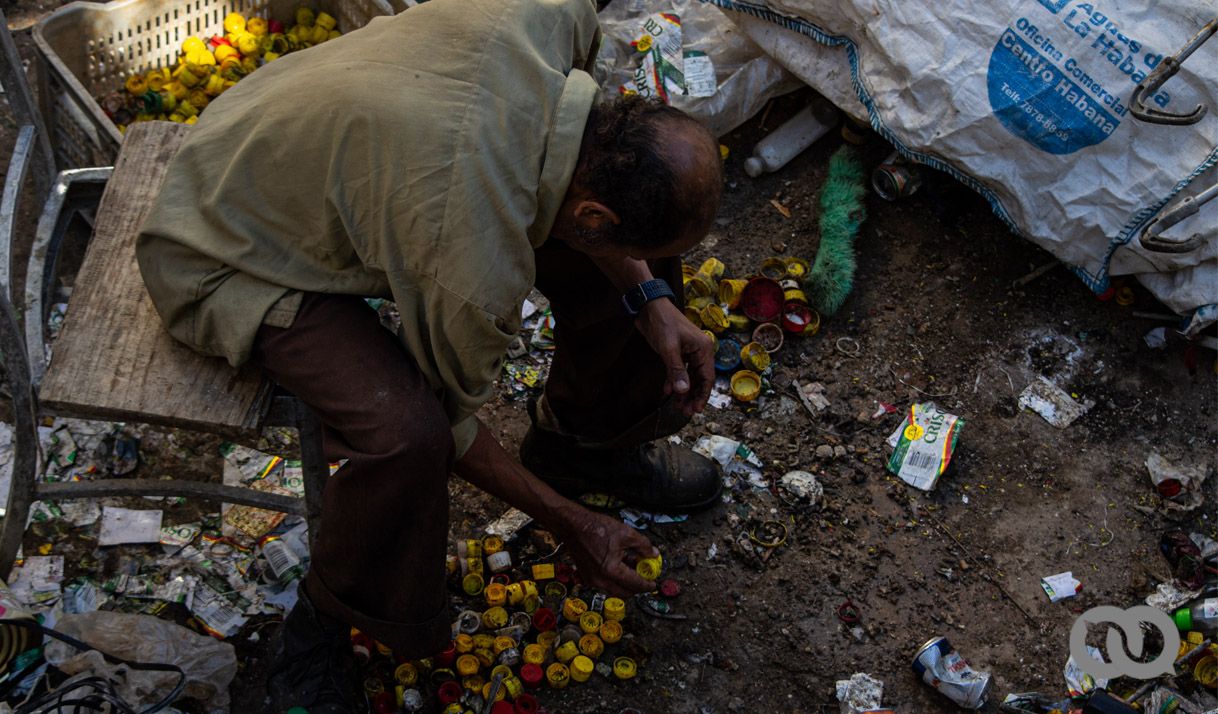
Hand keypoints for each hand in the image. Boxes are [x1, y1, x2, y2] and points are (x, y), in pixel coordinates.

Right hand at [558, 508, 657, 595]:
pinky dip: (615, 580)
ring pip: (614, 590)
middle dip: (637, 588)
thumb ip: (643, 546)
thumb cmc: (596, 528)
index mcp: (611, 570)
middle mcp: (600, 580)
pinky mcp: (587, 577)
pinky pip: (605, 584)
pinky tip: (621, 566)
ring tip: (633, 569)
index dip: (647, 585)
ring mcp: (592, 580)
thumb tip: (653, 554)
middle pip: (625, 593)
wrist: (573, 525)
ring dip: (626, 584)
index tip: (654, 583)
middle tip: (645, 577)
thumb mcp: (626, 533)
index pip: (635, 584)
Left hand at [635, 298, 713, 415]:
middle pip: (699, 379)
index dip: (702, 395)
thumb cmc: (662, 323)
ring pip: (688, 377)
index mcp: (703, 349)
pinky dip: (673, 381)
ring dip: (683, 391)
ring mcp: (687, 352)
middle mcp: (699, 351)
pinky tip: (667, 391)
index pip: (707, 377)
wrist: (649, 307)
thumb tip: (683, 391)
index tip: (696, 409)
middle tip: (684, 412)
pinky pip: (678, 371)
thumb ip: (676, 370)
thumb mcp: (669, 348)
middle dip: (692, 396)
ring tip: (676, 406)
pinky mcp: (676, 352)